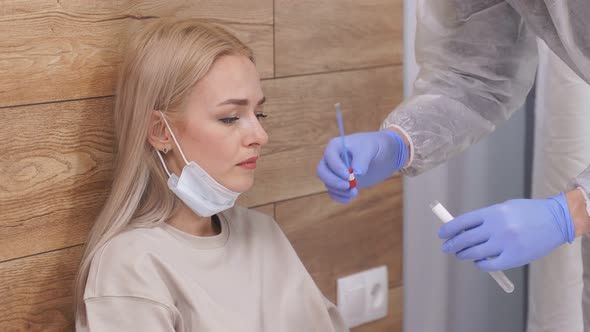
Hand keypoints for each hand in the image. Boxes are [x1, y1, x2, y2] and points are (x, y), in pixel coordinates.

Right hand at [316, 130, 407, 202]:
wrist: (381, 154)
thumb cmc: (374, 146)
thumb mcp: (370, 149)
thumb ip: (362, 159)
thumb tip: (356, 173)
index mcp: (336, 146)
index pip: (329, 157)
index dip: (336, 167)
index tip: (348, 175)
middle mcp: (331, 159)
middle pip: (322, 172)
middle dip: (333, 181)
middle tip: (348, 186)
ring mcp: (334, 171)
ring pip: (328, 183)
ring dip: (339, 190)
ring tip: (355, 192)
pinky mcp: (340, 182)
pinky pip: (333, 191)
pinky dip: (339, 197)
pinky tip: (349, 198)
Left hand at [438, 193, 574, 271]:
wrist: (556, 221)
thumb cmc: (527, 213)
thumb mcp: (503, 208)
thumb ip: (484, 219)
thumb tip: (462, 229)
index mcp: (492, 213)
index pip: (462, 222)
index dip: (448, 229)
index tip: (442, 234)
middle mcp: (496, 228)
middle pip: (465, 239)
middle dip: (452, 245)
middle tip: (447, 248)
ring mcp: (505, 244)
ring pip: (474, 253)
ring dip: (463, 255)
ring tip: (461, 254)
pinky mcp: (514, 258)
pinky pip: (489, 265)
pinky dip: (480, 264)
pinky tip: (478, 262)